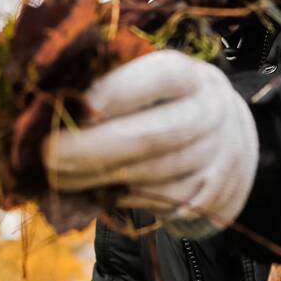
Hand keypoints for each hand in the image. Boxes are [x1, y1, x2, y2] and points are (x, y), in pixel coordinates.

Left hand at [41, 50, 258, 237]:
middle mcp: (211, 116)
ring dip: (96, 180)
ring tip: (56, 178)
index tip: (78, 103)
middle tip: (47, 156)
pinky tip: (89, 192)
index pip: (162, 77)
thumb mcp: (157, 82)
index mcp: (192, 78)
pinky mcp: (208, 201)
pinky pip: (155, 204)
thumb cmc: (171, 104)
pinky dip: (117, 199)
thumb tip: (53, 100)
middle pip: (154, 136)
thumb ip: (116, 84)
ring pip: (149, 176)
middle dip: (94, 149)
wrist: (232, 141)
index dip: (120, 90)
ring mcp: (214, 161)